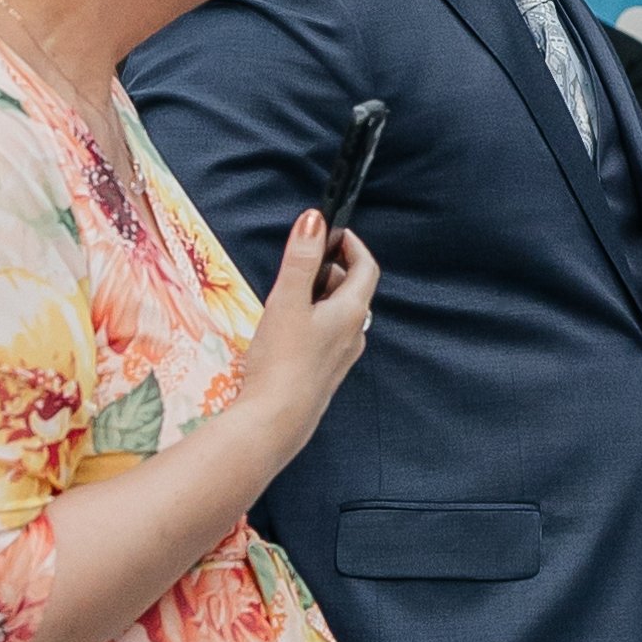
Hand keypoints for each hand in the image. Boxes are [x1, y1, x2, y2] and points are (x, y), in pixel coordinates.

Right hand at [235, 210, 377, 460]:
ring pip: (338, 315)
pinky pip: (327, 337)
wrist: (276, 421)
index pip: (366, 268)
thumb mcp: (287, 301)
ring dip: (319, 297)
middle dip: (329, 270)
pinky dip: (313, 321)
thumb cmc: (282, 362)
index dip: (352, 245)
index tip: (332, 232)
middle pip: (351, 290)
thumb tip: (314, 220)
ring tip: (289, 295)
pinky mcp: (324, 374)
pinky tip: (286, 330)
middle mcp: (354, 334)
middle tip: (302, 262)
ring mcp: (341, 357)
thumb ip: (300, 259)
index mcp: (351, 312)